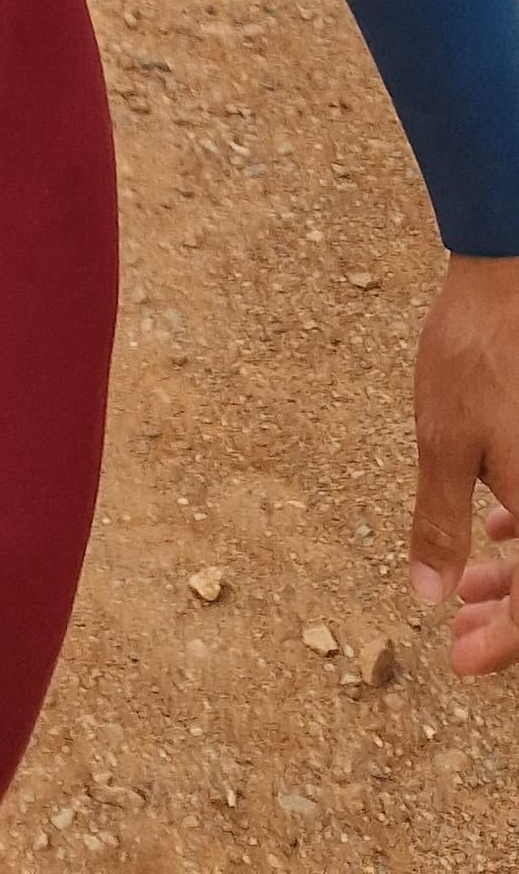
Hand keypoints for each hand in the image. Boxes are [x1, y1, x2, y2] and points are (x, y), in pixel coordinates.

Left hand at [410, 252, 518, 670]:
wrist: (507, 278)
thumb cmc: (474, 357)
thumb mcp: (443, 444)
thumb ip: (439, 524)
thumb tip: (429, 597)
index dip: (504, 645)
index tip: (459, 661)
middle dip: (506, 621)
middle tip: (459, 639)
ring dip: (513, 577)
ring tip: (464, 590)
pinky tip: (495, 528)